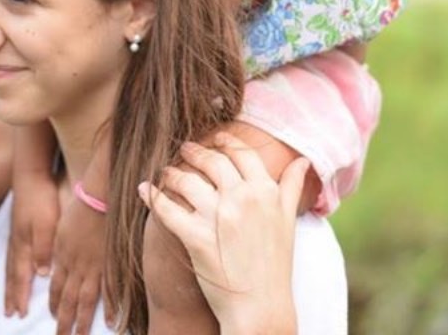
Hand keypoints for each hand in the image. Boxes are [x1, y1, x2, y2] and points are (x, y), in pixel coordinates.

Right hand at [4, 173, 59, 317]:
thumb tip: (41, 275)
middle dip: (11, 295)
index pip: (21, 276)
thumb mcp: (47, 224)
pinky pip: (11, 253)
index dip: (21, 295)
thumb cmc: (41, 198)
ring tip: (6, 297)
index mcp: (24, 244)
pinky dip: (9, 267)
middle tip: (8, 313)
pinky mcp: (17, 225)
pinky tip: (11, 267)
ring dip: (9, 283)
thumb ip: (44, 249)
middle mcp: (17, 242)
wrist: (31, 174)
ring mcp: (15, 233)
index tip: (20, 313)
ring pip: (10, 264)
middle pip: (12, 274)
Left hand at [48, 195, 106, 334]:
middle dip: (64, 321)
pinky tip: (111, 323)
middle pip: (68, 300)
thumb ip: (58, 251)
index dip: (53, 302)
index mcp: (63, 257)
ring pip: (86, 301)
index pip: (56, 287)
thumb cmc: (79, 209)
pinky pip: (110, 290)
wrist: (99, 198)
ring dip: (82, 322)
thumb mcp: (61, 230)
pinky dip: (111, 308)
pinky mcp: (111, 263)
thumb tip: (52, 268)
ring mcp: (95, 267)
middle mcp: (77, 267)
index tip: (52, 315)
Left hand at [139, 134, 308, 334]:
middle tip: (185, 148)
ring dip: (171, 174)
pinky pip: (168, 210)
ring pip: (186, 181)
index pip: (242, 153)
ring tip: (165, 172)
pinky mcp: (196, 237)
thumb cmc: (276, 265)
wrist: (261, 308)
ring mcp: (218, 217)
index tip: (215, 137)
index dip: (226, 141)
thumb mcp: (288, 221)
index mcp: (265, 191)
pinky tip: (144, 189)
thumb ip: (291, 187)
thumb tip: (303, 161)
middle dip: (195, 151)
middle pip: (211, 161)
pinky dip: (152, 198)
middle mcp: (242, 198)